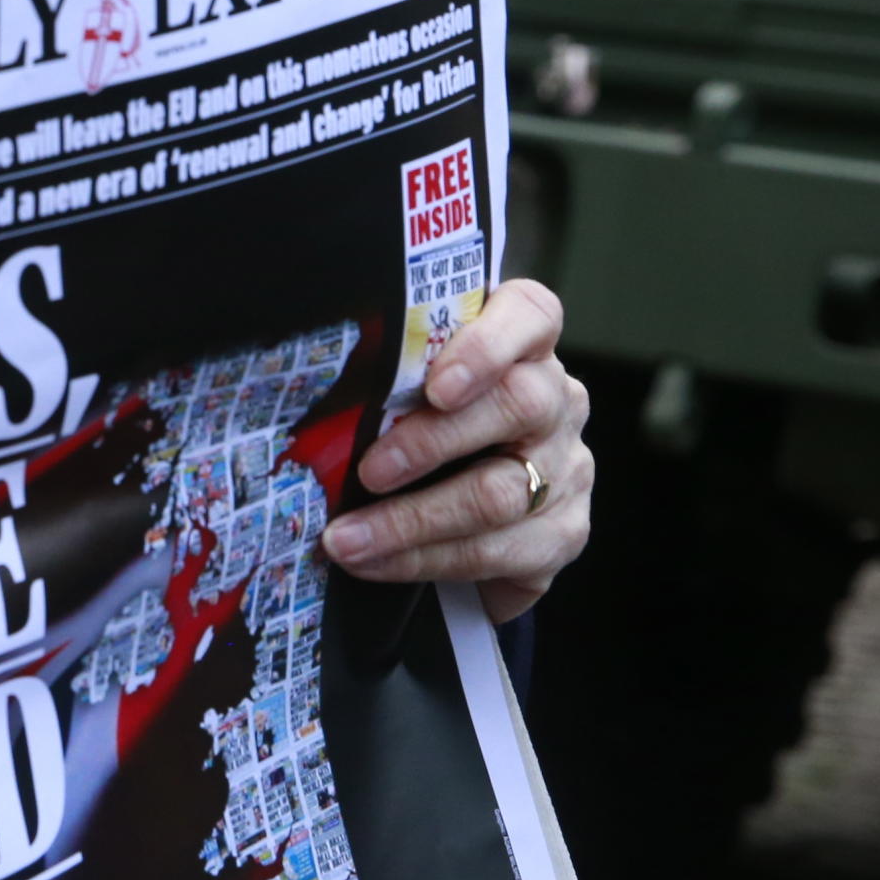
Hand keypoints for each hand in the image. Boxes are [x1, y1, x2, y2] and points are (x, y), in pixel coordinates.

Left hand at [325, 279, 592, 623]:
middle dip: (432, 442)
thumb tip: (311, 402)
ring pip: (500, 494)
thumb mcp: (413, 392)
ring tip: (347, 539)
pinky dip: (424, 561)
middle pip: (517, 405)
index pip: (530, 314)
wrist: (479, 516)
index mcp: (525, 347)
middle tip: (369, 473)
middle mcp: (559, 402)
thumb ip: (393, 382)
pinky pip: (497, 553)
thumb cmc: (428, 427)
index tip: (437, 385)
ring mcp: (568, 469)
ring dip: (412, 522)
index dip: (487, 345)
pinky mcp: (563, 533)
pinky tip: (375, 564)